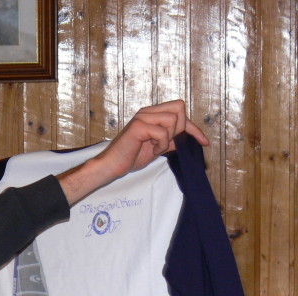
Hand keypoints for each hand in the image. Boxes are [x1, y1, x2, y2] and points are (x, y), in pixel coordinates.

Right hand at [58, 100, 208, 204]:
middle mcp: (147, 112)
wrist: (112, 165)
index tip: (204, 142)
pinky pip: (161, 132)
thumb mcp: (157, 148)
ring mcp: (142, 117)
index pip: (180, 111)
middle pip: (179, 107)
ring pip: (172, 119)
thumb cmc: (130, 157)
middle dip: (179, 128)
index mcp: (152, 114)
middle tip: (167, 143)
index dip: (194, 127)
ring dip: (168, 138)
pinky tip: (152, 150)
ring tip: (156, 148)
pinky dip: (161, 144)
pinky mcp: (138, 126)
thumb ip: (170, 141)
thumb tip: (186, 140)